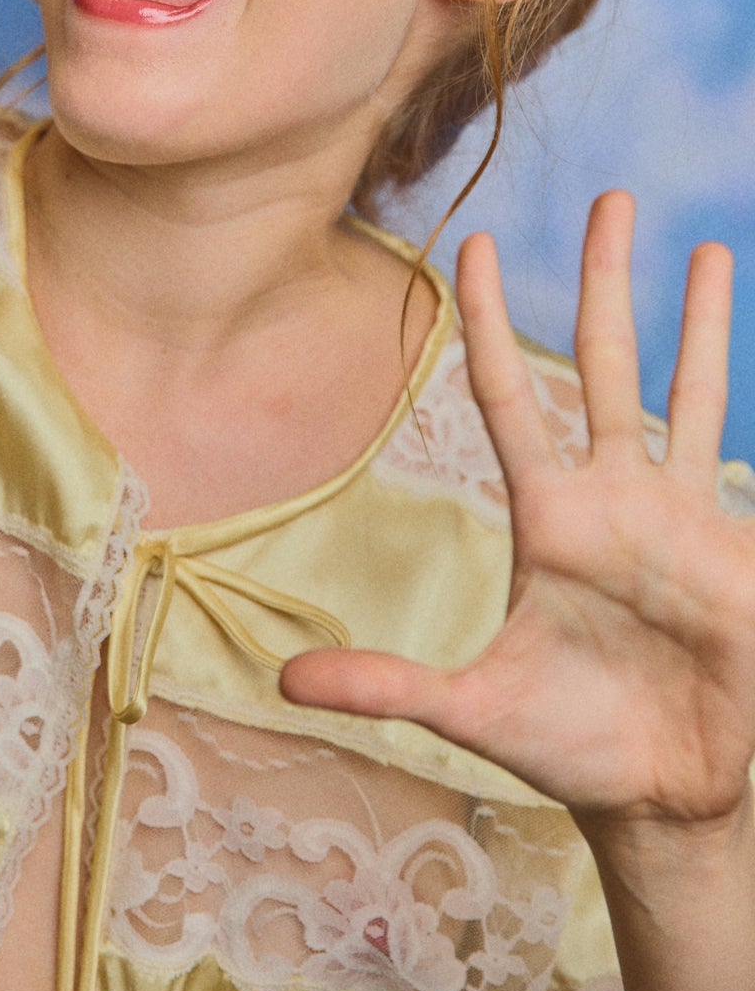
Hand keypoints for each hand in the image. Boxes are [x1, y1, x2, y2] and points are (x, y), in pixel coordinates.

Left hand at [282, 191, 754, 841]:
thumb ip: (386, 687)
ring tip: (708, 243)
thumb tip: (282, 679)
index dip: (495, 320)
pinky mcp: (732, 548)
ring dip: (698, 320)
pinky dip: (751, 398)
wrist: (662, 796)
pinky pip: (742, 456)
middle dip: (608, 280)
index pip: (511, 392)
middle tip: (612, 195)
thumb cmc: (565, 747)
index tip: (477, 244)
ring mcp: (676, 515)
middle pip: (606, 360)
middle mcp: (610, 496)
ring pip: (685, 390)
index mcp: (546, 516)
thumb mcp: (471, 712)